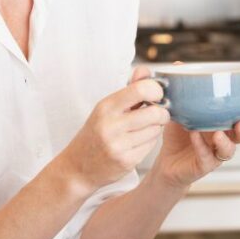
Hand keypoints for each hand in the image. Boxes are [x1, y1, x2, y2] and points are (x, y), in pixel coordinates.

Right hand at [57, 67, 168, 192]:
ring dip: (156, 128)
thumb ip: (129, 89)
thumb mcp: (107, 108)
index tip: (157, 96)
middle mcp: (110, 125)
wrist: (77, 168)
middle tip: (158, 114)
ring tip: (146, 128)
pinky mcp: (126, 161)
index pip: (141, 90)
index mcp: (106, 107)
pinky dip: (150, 142)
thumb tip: (145, 70)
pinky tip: (139, 142)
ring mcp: (118, 145)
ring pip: (155, 130)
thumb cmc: (95, 133)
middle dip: (162, 113)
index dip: (156, 91)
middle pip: (154, 112)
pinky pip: (151, 146)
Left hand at [150, 99, 239, 189]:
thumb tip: (179, 64)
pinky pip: (207, 156)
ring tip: (218, 133)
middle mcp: (224, 137)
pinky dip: (201, 146)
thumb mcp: (180, 108)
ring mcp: (216, 152)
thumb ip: (183, 90)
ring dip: (226, 141)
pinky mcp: (204, 165)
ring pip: (230, 150)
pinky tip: (194, 135)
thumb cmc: (178, 135)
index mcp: (224, 122)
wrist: (167, 162)